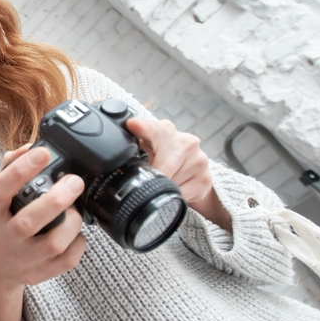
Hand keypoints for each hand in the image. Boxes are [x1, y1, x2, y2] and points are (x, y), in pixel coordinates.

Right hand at [0, 144, 87, 320]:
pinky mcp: (40, 274)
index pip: (1, 189)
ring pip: (53, 244)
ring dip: (71, 223)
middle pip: (29, 221)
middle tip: (74, 182)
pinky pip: (67, 260)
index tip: (43, 152)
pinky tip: (74, 234)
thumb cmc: (0, 226)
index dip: (21, 170)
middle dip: (56, 200)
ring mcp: (24, 258)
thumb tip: (29, 147)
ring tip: (75, 211)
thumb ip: (10, 169)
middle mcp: (6, 237)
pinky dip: (78, 244)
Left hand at [125, 118, 231, 232]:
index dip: (143, 128)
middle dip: (156, 175)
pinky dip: (176, 195)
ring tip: (166, 181)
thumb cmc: (164, 158)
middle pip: (164, 164)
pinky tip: (177, 189)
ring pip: (173, 181)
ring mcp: (198, 158)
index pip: (152, 128)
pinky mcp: (205, 177)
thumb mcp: (147, 150)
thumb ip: (132, 147)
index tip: (133, 125)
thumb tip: (114, 152)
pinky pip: (184, 193)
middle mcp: (184, 141)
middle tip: (150, 180)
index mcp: (163, 131)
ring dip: (165, 187)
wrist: (192, 173)